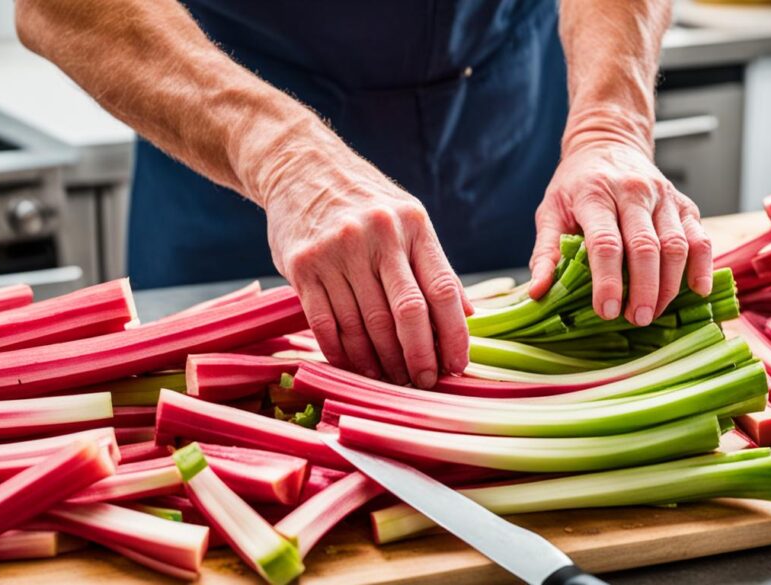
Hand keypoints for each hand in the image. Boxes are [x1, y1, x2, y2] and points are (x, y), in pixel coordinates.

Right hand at [258, 121, 470, 387]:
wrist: (302, 168)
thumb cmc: (366, 202)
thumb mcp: (409, 219)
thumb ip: (436, 266)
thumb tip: (468, 314)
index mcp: (413, 225)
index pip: (442, 290)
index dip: (453, 335)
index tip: (457, 366)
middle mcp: (377, 235)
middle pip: (405, 313)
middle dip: (418, 358)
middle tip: (423, 382)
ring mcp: (336, 250)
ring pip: (364, 324)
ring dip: (379, 361)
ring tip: (390, 379)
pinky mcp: (302, 265)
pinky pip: (325, 322)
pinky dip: (342, 352)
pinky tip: (354, 365)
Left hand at [528, 142, 711, 324]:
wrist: (608, 143)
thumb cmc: (575, 185)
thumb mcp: (550, 211)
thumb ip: (545, 253)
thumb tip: (538, 293)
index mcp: (595, 194)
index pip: (605, 242)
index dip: (607, 280)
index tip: (605, 311)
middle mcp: (633, 192)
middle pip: (645, 246)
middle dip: (643, 288)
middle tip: (636, 319)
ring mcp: (663, 197)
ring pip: (676, 245)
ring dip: (669, 285)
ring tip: (654, 312)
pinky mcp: (684, 204)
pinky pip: (699, 237)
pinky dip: (702, 266)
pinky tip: (696, 290)